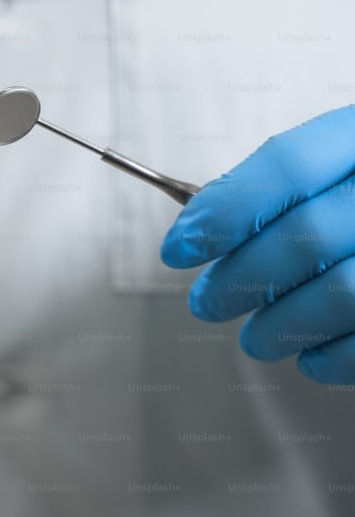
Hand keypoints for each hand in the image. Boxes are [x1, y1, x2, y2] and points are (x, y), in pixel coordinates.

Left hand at [162, 105, 354, 383]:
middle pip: (305, 235)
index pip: (286, 165)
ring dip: (279, 326)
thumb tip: (204, 220)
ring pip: (342, 293)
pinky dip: (334, 357)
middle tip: (206, 302)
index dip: (221, 210)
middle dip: (238, 280)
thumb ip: (291, 181)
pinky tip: (311, 357)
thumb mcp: (347, 158)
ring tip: (255, 337)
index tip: (179, 247)